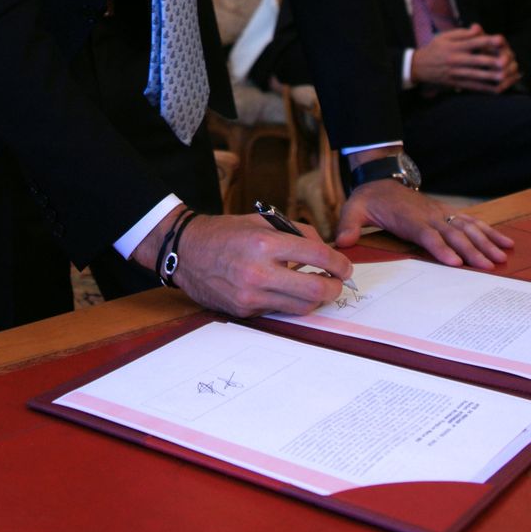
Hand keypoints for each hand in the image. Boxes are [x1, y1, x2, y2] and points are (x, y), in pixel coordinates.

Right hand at [131, 209, 352, 319]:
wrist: (185, 252)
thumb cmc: (225, 232)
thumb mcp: (261, 221)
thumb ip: (296, 232)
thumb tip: (325, 249)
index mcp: (264, 243)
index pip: (317, 255)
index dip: (339, 263)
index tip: (345, 266)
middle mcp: (259, 272)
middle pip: (315, 290)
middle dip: (335, 287)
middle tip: (337, 282)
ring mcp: (251, 295)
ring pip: (301, 306)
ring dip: (315, 298)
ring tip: (315, 286)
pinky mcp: (245, 310)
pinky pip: (279, 310)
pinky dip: (288, 301)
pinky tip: (286, 290)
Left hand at [334, 181, 513, 270]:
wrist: (382, 177)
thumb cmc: (370, 198)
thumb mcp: (353, 208)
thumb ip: (349, 225)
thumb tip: (341, 243)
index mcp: (408, 218)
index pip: (427, 234)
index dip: (441, 248)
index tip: (455, 262)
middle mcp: (429, 215)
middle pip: (453, 234)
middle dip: (472, 250)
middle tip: (488, 266)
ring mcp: (440, 213)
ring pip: (467, 228)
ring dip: (485, 242)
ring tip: (501, 257)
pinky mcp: (447, 213)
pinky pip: (472, 222)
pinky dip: (489, 232)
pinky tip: (505, 242)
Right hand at [411, 24, 519, 91]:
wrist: (419, 67)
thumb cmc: (435, 49)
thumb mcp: (444, 37)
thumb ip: (463, 33)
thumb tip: (479, 29)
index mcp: (454, 46)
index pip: (473, 42)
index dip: (487, 40)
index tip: (501, 39)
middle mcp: (456, 60)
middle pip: (477, 61)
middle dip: (492, 62)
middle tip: (506, 61)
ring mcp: (457, 73)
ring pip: (477, 76)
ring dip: (492, 77)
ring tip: (504, 76)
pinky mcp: (457, 84)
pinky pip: (474, 87)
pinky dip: (486, 88)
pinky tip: (498, 88)